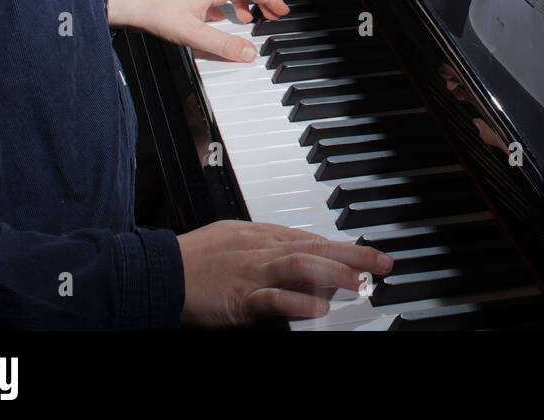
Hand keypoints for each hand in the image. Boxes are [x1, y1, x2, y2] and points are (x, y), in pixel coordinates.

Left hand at [106, 0, 288, 61]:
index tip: (282, 10)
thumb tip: (248, 53)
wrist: (125, 3)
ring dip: (243, 1)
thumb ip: (222, 45)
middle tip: (271, 13)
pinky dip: (225, 3)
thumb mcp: (192, 34)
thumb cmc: (152, 11)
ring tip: (247, 18)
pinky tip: (217, 17)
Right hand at [176, 220, 393, 326]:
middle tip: (382, 264)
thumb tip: (300, 248)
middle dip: (353, 255)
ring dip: (334, 273)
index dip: (345, 247)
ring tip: (360, 284)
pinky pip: (273, 298)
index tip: (370, 254)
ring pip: (301, 265)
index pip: (313, 238)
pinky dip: (298, 301)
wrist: (161, 270)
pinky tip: (320, 307)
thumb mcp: (237, 239)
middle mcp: (263, 249)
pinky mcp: (239, 296)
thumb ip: (269, 244)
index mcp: (263, 235)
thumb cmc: (195, 257)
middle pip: (316, 247)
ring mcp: (253, 272)